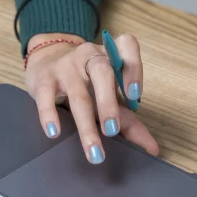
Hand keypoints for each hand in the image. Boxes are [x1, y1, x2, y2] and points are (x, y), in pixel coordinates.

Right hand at [24, 32, 158, 163]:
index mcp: (112, 55)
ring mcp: (66, 65)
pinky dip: (50, 114)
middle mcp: (90, 55)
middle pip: (102, 72)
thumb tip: (152, 149)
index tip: (135, 96)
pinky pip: (46, 94)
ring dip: (86, 124)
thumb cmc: (87, 83)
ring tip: (93, 150)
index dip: (133, 69)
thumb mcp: (110, 98)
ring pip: (78, 92)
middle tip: (112, 130)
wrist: (46, 64)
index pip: (127, 46)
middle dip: (108, 102)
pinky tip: (54, 132)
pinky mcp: (44, 77)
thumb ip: (131, 122)